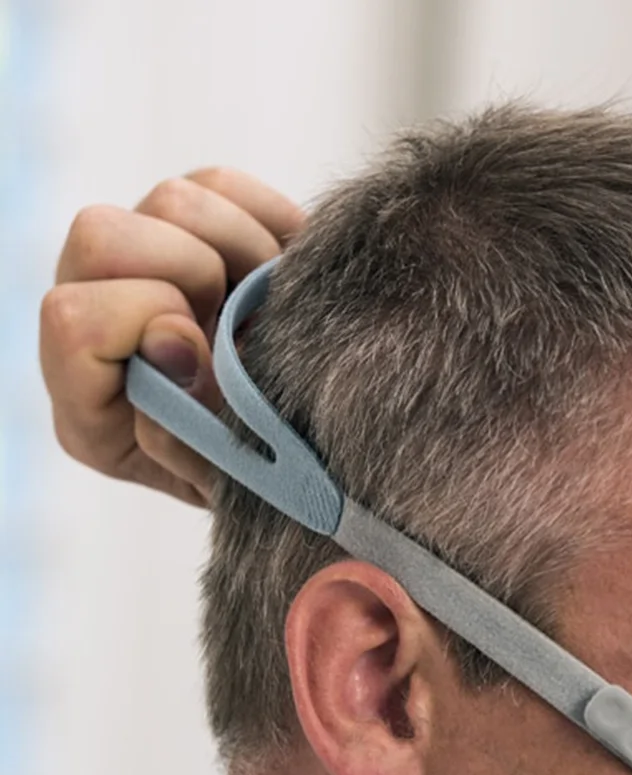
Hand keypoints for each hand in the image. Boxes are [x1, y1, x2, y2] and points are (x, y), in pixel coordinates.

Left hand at [40, 169, 303, 506]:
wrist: (319, 472)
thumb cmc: (271, 490)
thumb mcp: (230, 487)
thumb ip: (189, 433)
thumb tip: (173, 342)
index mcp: (89, 402)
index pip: (72, 318)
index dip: (147, 322)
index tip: (206, 359)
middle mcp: (101, 321)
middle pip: (103, 234)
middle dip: (192, 274)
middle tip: (242, 327)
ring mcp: (147, 273)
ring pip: (171, 202)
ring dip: (242, 250)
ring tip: (277, 310)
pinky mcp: (196, 239)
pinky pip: (223, 188)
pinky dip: (271, 222)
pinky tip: (290, 279)